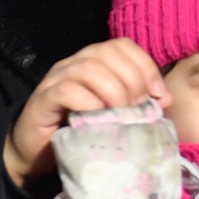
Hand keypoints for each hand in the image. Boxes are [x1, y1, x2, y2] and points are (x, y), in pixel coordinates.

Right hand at [4, 38, 165, 186]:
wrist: (35, 152)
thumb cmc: (79, 132)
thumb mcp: (113, 115)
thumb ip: (136, 104)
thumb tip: (163, 99)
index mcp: (93, 62)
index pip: (123, 45)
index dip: (145, 66)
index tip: (158, 96)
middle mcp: (74, 63)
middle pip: (108, 53)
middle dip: (132, 81)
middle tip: (136, 109)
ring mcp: (57, 78)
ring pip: (90, 68)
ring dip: (113, 91)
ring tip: (120, 115)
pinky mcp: (44, 99)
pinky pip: (68, 90)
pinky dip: (89, 103)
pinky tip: (97, 119)